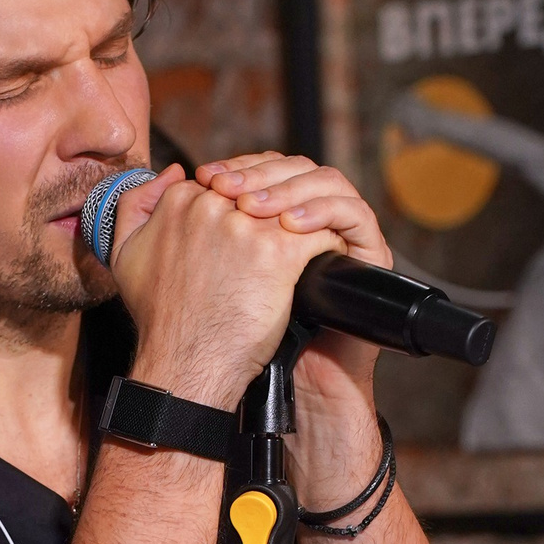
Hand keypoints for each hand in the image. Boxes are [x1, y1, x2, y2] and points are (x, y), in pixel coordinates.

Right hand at [110, 155, 369, 411]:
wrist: (185, 363)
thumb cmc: (160, 318)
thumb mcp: (126, 255)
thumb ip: (137, 204)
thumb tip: (174, 171)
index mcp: (181, 201)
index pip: (227, 184)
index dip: (242, 210)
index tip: (251, 235)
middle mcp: (212, 206)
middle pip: (262, 193)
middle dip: (276, 212)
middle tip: (287, 238)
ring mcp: (246, 227)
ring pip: (293, 207)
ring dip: (306, 224)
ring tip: (311, 247)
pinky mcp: (277, 252)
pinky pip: (318, 232)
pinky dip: (327, 245)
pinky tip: (325, 260)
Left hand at [201, 151, 393, 404]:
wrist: (292, 376)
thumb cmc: (243, 333)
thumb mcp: (196, 273)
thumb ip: (179, 225)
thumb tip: (175, 175)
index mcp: (280, 212)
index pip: (266, 166)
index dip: (238, 166)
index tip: (205, 178)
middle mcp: (314, 213)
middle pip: (295, 167)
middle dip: (258, 174)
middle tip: (226, 188)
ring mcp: (344, 228)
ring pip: (327, 181)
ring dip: (288, 190)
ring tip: (252, 210)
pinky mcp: (368, 248)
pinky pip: (354, 213)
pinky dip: (323, 212)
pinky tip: (290, 228)